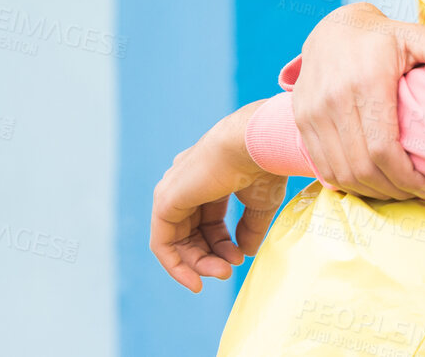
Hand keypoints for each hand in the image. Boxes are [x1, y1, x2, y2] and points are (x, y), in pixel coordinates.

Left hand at [149, 102, 287, 291]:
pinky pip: (161, 241)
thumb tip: (242, 254)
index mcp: (209, 178)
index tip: (239, 260)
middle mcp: (187, 182)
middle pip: (191, 233)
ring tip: (222, 273)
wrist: (255, 145)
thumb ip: (249, 229)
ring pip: (176, 240)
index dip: (222, 246)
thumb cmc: (262, 167)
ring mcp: (173, 190)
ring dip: (198, 264)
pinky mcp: (165, 200)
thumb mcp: (260, 204)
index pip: (208, 221)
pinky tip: (195, 279)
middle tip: (228, 272)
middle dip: (209, 257)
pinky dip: (175, 264)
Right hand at [293, 2, 424, 200]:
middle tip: (415, 193)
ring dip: (370, 191)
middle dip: (393, 189)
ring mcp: (312, 112)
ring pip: (341, 172)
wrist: (333, 29)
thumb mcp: (413, 35)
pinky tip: (370, 183)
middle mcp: (333, 100)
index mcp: (365, 83)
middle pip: (362, 167)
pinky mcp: (301, 120)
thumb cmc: (382, 38)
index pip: (382, 149)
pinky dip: (347, 183)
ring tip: (396, 191)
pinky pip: (322, 166)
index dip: (405, 177)